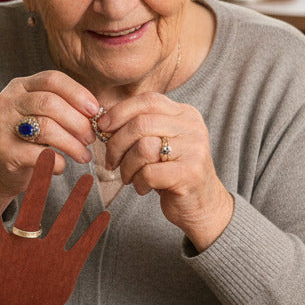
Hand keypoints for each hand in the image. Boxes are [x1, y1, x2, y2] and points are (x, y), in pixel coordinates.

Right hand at [0, 70, 97, 211]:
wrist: (2, 169)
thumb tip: (98, 113)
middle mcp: (8, 100)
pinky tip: (62, 166)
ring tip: (84, 155)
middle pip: (50, 102)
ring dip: (72, 144)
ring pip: (46, 128)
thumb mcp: (45, 116)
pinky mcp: (5, 151)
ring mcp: (3, 125)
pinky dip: (58, 162)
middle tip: (91, 138)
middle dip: (77, 122)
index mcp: (20, 86)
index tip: (95, 111)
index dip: (77, 93)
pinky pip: (40, 155)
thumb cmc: (32, 140)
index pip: (52, 79)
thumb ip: (66, 107)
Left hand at [93, 93, 233, 249]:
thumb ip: (139, 126)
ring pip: (143, 148)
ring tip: (129, 177)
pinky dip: (138, 182)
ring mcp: (194, 149)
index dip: (120, 111)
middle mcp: (192, 128)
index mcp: (184, 114)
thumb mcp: (158, 142)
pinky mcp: (190, 173)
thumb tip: (103, 120)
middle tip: (111, 161)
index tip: (102, 126)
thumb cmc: (171, 172)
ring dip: (127, 166)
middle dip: (116, 144)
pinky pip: (149, 173)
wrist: (202, 204)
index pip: (148, 100)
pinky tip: (143, 188)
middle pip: (141, 123)